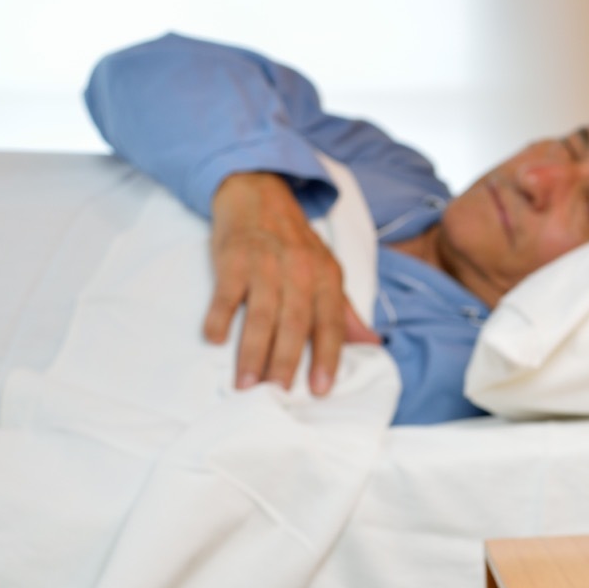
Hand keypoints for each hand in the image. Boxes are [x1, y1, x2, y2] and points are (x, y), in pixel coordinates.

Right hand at [205, 172, 380, 395]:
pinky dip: (220, 316)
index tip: (321, 389)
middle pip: (295, 322)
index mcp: (327, 277)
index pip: (331, 323)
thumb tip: (373, 347)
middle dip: (286, 361)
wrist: (259, 193)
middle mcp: (300, 270)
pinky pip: (226, 292)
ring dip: (252, 351)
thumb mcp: (328, 272)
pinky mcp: (233, 258)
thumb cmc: (295, 245)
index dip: (328, 357)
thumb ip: (346, 313)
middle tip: (277, 394)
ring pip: (261, 313)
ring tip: (245, 384)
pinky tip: (215, 340)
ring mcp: (265, 263)